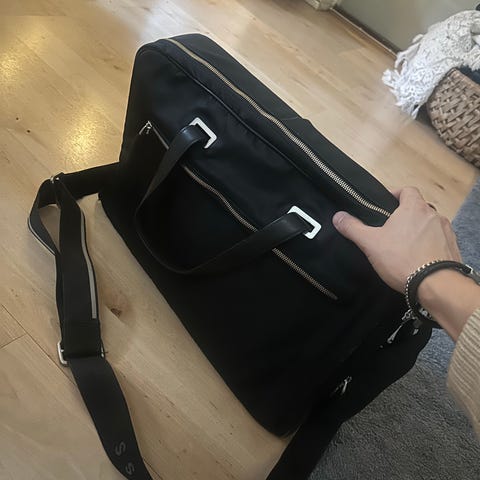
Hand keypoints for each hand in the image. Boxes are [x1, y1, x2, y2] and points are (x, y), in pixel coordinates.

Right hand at [332, 187, 461, 292]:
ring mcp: (446, 231)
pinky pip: (439, 241)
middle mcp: (434, 215)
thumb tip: (338, 216)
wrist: (437, 285)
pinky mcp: (453, 248)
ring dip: (419, 231)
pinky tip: (419, 259)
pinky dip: (430, 245)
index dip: (395, 195)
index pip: (407, 190)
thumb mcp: (370, 243)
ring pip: (429, 225)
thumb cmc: (402, 259)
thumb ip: (353, 228)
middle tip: (390, 230)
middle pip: (418, 208)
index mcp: (414, 208)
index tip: (384, 205)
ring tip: (405, 247)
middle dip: (405, 216)